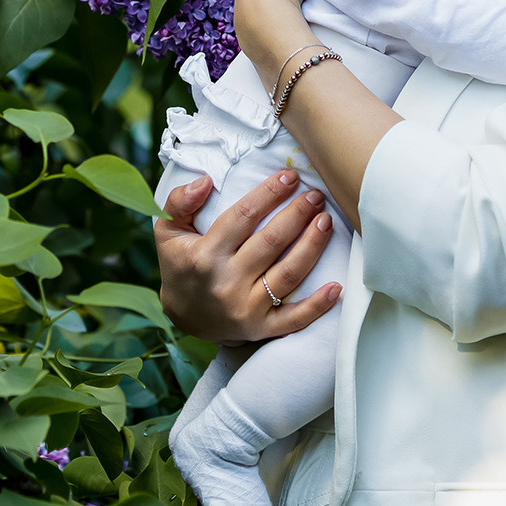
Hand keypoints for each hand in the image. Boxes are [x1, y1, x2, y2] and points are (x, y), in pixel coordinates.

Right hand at [154, 169, 341, 343]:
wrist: (183, 317)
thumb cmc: (181, 265)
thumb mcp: (168, 231)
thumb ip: (179, 201)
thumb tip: (205, 180)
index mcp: (205, 255)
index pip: (243, 217)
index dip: (269, 193)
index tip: (290, 176)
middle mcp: (227, 282)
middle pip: (271, 242)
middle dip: (298, 214)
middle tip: (316, 195)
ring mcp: (246, 308)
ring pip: (288, 274)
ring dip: (312, 246)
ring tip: (326, 221)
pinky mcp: (261, 329)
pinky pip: (294, 319)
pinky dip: (318, 305)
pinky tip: (337, 287)